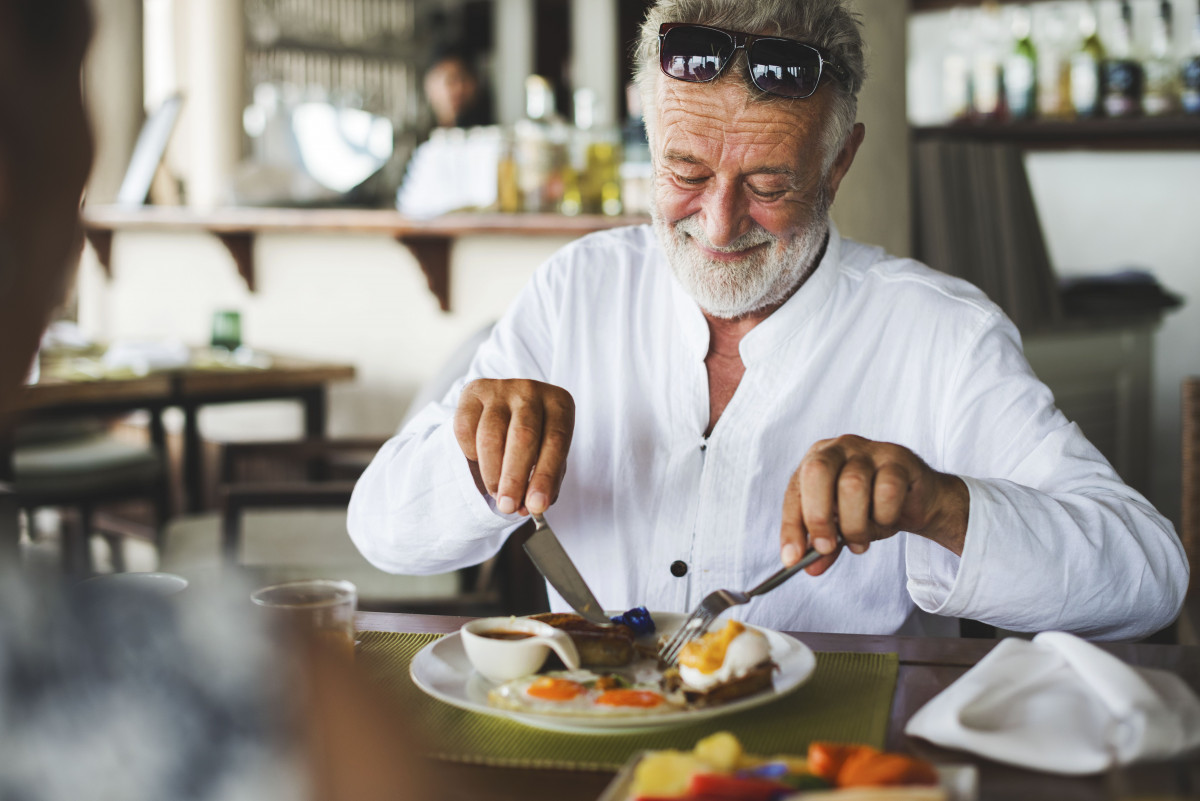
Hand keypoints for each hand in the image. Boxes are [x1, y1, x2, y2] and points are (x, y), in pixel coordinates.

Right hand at [453, 378, 574, 515]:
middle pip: (523, 436)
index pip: (556, 441)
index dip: (546, 476)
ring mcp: (500, 389)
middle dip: (514, 478)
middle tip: (508, 507)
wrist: (508, 408)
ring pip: (491, 436)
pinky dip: (472, 454)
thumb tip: (530, 507)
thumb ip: (544, 481)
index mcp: (559, 404)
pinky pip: (466, 429)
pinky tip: (481, 463)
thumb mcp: (548, 455)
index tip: (537, 506)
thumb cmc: (535, 438)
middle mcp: (531, 391)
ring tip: (497, 495)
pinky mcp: (473, 392)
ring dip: (492, 473)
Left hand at [779, 435, 968, 574]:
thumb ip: (825, 547)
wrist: (916, 500)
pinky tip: (886, 520)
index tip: (793, 558)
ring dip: (856, 525)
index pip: (795, 492)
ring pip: (853, 485)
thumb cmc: (871, 508)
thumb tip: (810, 568)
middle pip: (817, 472)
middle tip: (827, 548)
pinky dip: (884, 515)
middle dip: (819, 516)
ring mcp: (869, 449)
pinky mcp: (899, 458)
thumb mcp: (842, 529)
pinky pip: (887, 490)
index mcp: (816, 460)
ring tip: (861, 541)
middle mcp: (839, 448)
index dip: (791, 527)